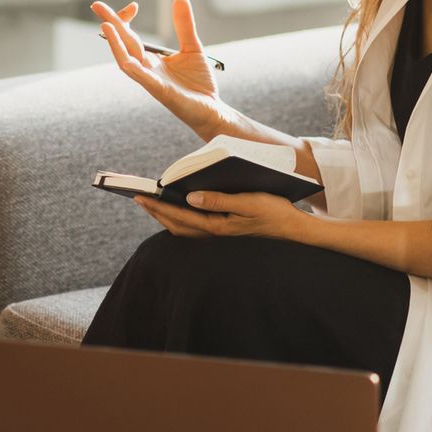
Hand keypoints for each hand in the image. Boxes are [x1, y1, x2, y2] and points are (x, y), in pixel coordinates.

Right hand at [92, 0, 226, 137]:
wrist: (211, 109)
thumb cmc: (198, 83)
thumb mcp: (192, 48)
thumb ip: (184, 26)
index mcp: (150, 59)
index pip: (130, 37)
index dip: (126, 20)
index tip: (132, 5)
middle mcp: (146, 69)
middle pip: (124, 44)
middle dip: (111, 25)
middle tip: (97, 5)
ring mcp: (152, 82)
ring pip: (127, 63)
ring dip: (116, 45)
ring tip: (106, 26)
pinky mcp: (163, 93)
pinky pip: (146, 82)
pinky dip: (136, 72)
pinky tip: (128, 62)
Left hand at [133, 190, 323, 243]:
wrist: (295, 229)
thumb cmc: (275, 212)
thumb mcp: (249, 201)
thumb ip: (219, 200)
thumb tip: (190, 197)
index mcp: (218, 227)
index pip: (180, 216)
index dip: (158, 206)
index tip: (140, 196)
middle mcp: (215, 234)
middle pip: (176, 225)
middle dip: (156, 211)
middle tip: (137, 197)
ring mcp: (219, 235)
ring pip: (184, 229)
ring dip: (166, 216)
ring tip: (152, 202)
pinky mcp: (224, 232)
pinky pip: (194, 228)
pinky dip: (180, 219)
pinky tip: (177, 209)